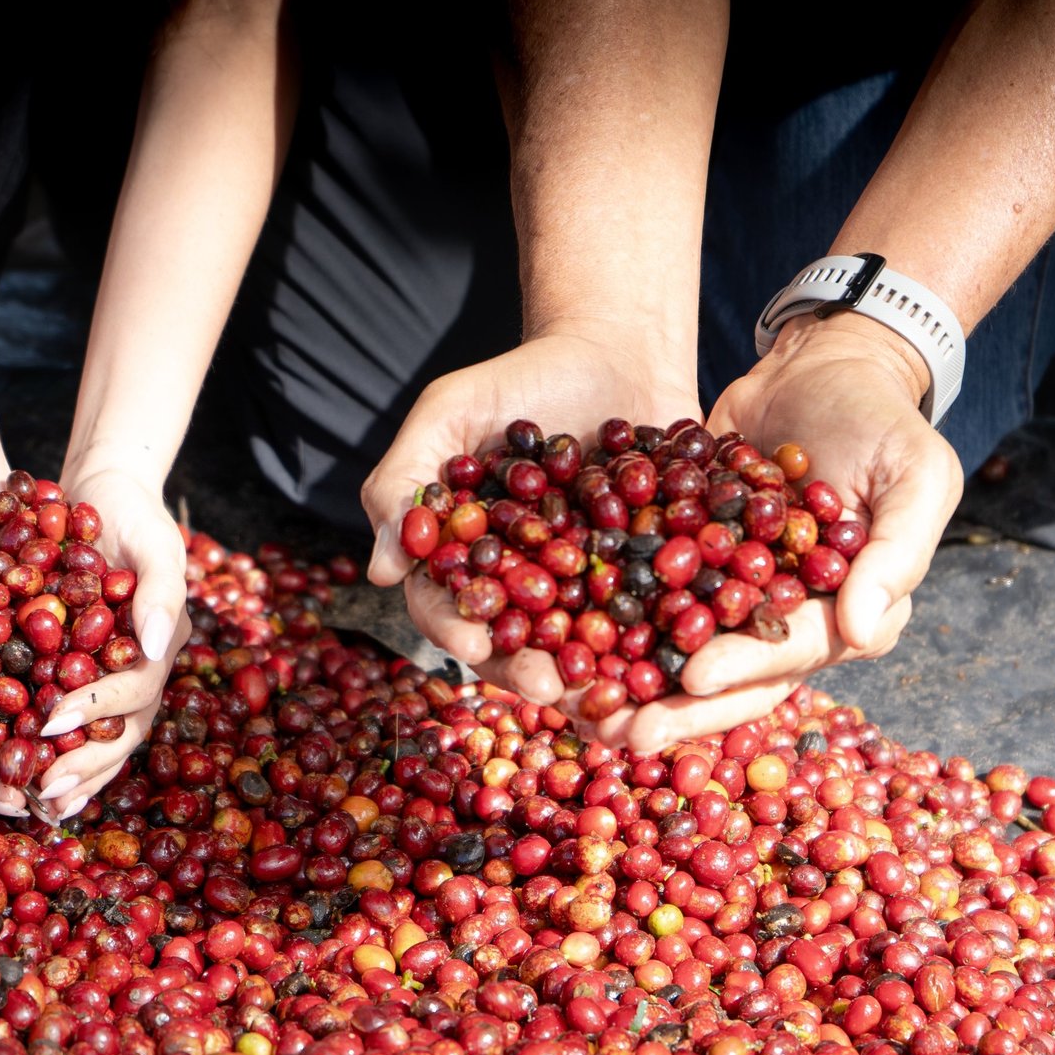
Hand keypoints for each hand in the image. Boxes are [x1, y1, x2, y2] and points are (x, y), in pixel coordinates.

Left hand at [30, 467, 189, 824]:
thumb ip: (162, 593)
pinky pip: (75, 723)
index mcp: (162, 644)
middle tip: (48, 790)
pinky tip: (32, 779)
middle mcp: (142, 667)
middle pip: (123, 731)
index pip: (136, 690)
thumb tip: (158, 647)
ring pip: (103, 739)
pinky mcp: (83, 671)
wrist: (106, 491)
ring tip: (42, 802)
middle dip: (87, 763)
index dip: (99, 709)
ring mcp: (115, 674)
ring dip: (77, 774)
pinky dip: (57, 754)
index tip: (56, 720)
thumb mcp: (157, 544)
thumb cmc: (133, 513)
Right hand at [362, 328, 701, 720]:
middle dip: (529, 672)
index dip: (457, 628)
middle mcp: (521, 587)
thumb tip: (382, 570)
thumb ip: (404, 479)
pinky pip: (650, 623)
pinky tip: (672, 664)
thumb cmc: (518, 378)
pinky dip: (658, 648)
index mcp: (464, 559)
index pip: (447, 605)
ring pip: (580, 649)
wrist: (617, 352)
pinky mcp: (644, 581)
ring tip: (611, 702)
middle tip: (551, 687)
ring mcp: (584, 590)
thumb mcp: (449, 411)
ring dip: (594, 681)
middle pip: (514, 646)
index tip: (474, 643)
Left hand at [610, 312, 963, 751]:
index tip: (693, 678)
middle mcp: (782, 619)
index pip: (790, 654)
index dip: (742, 668)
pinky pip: (641, 598)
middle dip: (675, 708)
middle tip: (622, 731)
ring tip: (579, 706)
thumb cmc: (882, 420)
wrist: (820, 365)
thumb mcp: (917, 475)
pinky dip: (603, 621)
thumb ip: (898, 553)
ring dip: (631, 685)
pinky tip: (555, 638)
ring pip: (675, 653)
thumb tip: (864, 633)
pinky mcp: (682, 560)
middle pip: (726, 677)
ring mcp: (727, 594)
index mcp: (843, 615)